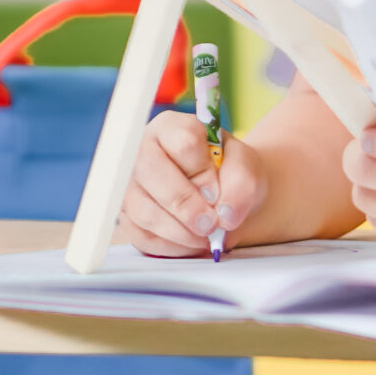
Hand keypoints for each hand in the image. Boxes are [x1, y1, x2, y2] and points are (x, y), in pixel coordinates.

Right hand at [118, 109, 267, 256]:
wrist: (223, 196)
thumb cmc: (230, 174)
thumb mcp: (246, 169)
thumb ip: (242, 184)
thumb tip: (225, 214)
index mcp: (172, 127)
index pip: (182, 141)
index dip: (202, 171)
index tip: (217, 192)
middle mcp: (143, 151)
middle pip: (152, 172)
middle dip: (186, 205)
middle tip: (211, 225)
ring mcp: (131, 186)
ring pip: (145, 210)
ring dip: (182, 232)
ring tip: (207, 236)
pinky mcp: (129, 217)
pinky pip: (143, 237)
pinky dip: (173, 247)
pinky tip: (193, 243)